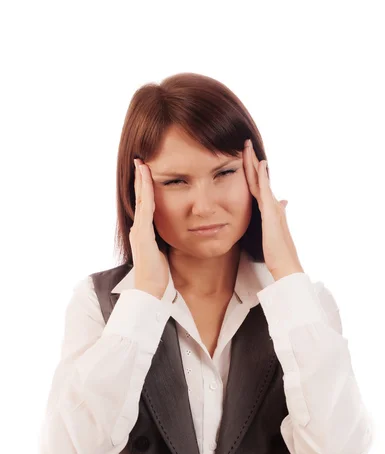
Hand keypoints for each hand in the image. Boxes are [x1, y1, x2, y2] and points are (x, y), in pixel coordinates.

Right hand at [129, 159, 169, 298]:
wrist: (150, 291)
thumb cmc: (158, 277)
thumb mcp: (163, 255)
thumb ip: (165, 244)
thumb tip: (176, 235)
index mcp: (143, 233)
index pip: (145, 205)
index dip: (145, 188)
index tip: (147, 172)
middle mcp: (138, 229)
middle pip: (140, 198)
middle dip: (140, 179)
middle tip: (140, 160)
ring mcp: (138, 230)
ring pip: (140, 200)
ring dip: (141, 180)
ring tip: (141, 163)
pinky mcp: (142, 234)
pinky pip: (145, 208)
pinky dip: (146, 192)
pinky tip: (147, 179)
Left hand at [242, 139, 303, 279]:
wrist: (286, 264)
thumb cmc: (278, 253)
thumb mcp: (273, 232)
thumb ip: (276, 216)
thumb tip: (283, 202)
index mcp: (270, 210)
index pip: (258, 187)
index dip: (252, 172)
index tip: (247, 158)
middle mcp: (272, 205)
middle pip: (259, 179)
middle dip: (252, 162)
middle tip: (245, 144)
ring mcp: (273, 207)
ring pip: (261, 180)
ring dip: (254, 163)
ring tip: (248, 147)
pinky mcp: (272, 212)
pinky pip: (265, 191)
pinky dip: (262, 176)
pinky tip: (260, 165)